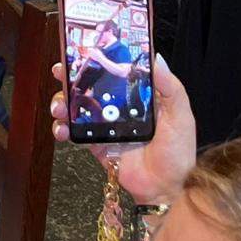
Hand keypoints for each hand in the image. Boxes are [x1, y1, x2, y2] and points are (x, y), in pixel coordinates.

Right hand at [51, 53, 196, 205]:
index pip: (114, 71)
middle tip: (59, 73)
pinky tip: (61, 130)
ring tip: (59, 108)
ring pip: (77, 107)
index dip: (97, 59)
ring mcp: (105, 126)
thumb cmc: (177, 152)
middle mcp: (119, 108)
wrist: (165, 189)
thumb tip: (156, 58)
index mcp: (138, 96)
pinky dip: (63, 129)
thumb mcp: (180, 116)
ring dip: (62, 103)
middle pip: (90, 86)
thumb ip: (170, 87)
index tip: (81, 50)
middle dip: (70, 78)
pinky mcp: (96, 144)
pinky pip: (75, 133)